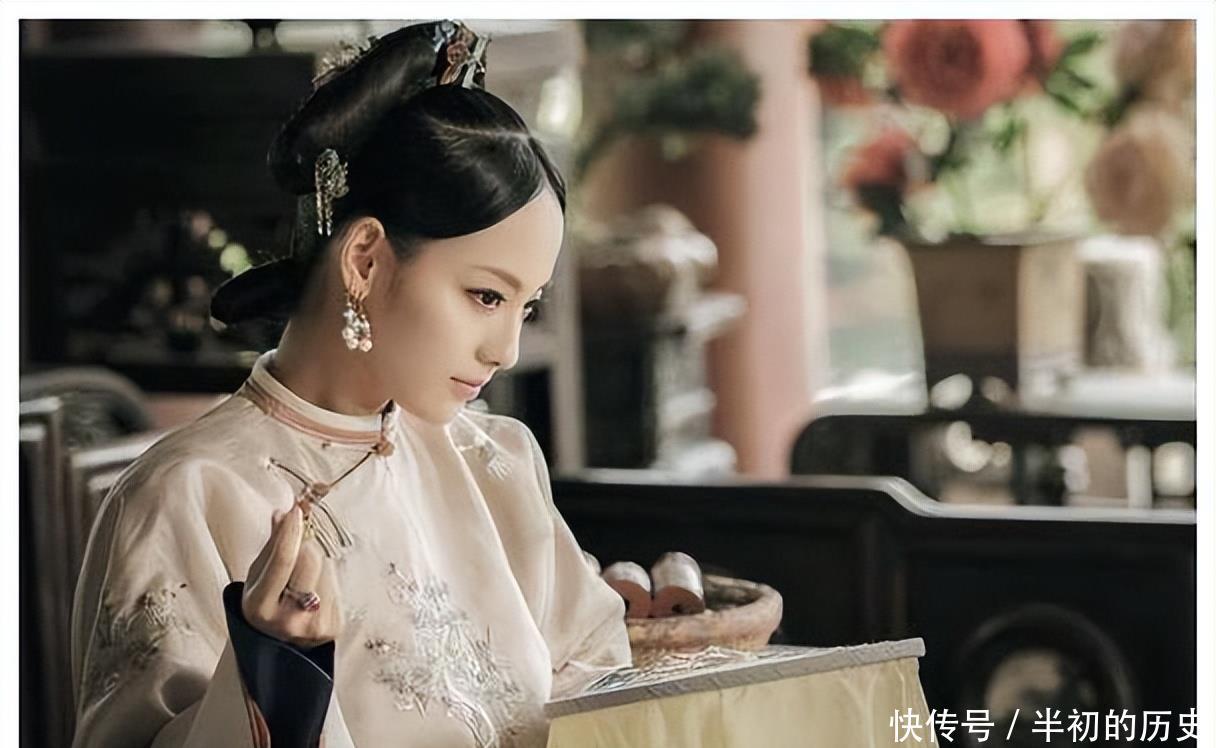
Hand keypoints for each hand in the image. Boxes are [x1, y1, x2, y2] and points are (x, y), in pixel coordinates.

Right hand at [241, 501, 342, 648]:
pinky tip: (315, 591)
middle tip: (299, 544)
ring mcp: (313, 626)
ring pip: (327, 568)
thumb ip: (272, 546)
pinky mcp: (333, 628)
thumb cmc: (266, 605)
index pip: (282, 560)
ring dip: (319, 562)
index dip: (290, 532)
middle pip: (310, 560)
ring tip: (304, 578)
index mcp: (260, 606)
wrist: (278, 646)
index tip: (296, 510)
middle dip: (307, 544)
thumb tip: (283, 514)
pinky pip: (337, 585)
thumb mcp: (258, 577)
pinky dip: (327, 579)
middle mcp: (287, 620)